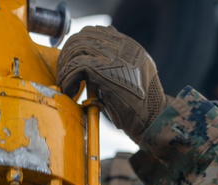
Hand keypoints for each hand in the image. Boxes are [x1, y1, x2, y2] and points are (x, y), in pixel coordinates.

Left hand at [56, 26, 166, 140]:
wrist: (152, 119)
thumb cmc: (139, 106)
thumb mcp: (131, 79)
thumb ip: (116, 66)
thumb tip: (92, 61)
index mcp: (129, 46)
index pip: (96, 32)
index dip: (78, 45)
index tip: (71, 62)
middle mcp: (123, 46)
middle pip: (82, 37)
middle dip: (67, 55)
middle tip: (64, 74)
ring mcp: (114, 57)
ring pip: (76, 49)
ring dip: (65, 68)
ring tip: (65, 85)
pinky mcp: (104, 71)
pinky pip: (75, 66)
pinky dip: (67, 79)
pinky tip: (69, 91)